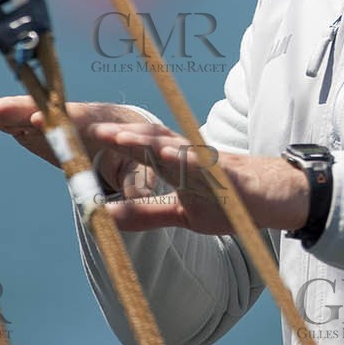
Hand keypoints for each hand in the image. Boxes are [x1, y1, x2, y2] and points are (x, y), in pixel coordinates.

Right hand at [0, 95, 150, 186]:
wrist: (126, 135)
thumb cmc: (136, 151)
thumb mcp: (140, 171)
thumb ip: (137, 184)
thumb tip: (138, 199)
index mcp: (99, 124)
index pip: (76, 121)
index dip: (56, 122)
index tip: (36, 120)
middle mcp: (73, 116)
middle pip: (43, 111)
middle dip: (19, 109)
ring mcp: (53, 119)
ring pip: (25, 111)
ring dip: (1, 110)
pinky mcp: (39, 127)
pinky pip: (16, 120)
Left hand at [0, 96, 309, 234]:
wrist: (270, 199)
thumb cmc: (220, 200)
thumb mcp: (170, 211)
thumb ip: (137, 213)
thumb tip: (101, 216)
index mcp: (139, 150)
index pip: (78, 134)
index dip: (35, 126)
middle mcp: (153, 140)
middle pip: (89, 123)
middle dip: (41, 116)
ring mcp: (177, 148)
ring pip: (126, 133)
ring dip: (86, 127)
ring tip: (53, 121)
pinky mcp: (203, 164)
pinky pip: (171, 154)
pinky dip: (147, 147)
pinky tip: (124, 141)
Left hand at [84, 118, 307, 233]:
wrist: (276, 197)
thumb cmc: (228, 199)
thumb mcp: (180, 213)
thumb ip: (144, 213)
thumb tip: (104, 217)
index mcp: (171, 161)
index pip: (131, 146)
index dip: (100, 140)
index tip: (67, 135)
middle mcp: (184, 154)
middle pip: (143, 138)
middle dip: (110, 133)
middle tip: (81, 127)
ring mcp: (205, 162)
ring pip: (168, 146)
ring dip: (141, 141)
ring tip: (112, 136)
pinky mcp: (227, 174)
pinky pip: (202, 165)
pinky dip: (183, 159)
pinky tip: (164, 154)